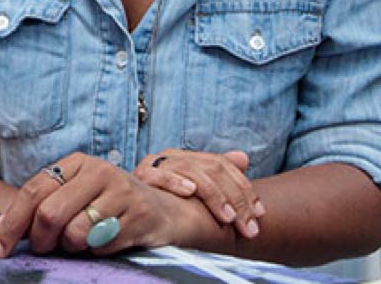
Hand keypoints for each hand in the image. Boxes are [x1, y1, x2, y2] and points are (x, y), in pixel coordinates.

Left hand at [0, 153, 200, 257]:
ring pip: (75, 233)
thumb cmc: (107, 205)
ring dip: (71, 247)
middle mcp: (99, 171)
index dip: (12, 223)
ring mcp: (121, 191)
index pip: (33, 190)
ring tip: (81, 240)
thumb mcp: (71, 198)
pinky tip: (105, 240)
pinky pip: (101, 246)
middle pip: (50, 213)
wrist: (161, 210)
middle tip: (43, 249)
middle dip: (40, 240)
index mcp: (76, 163)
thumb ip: (34, 212)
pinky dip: (96, 251)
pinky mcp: (139, 214)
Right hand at [135, 149, 263, 239]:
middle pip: (213, 168)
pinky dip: (175, 181)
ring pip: (192, 170)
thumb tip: (244, 158)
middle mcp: (175, 156)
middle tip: (247, 225)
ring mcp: (157, 163)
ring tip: (228, 216)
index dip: (244, 189)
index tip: (259, 214)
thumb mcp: (193, 188)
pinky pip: (159, 175)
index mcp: (189, 157)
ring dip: (213, 195)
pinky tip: (190, 191)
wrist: (121, 201)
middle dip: (235, 198)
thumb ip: (219, 173)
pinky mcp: (140, 175)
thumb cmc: (161, 199)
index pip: (224, 166)